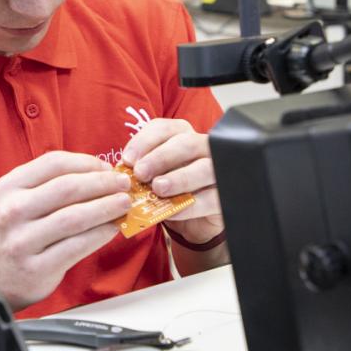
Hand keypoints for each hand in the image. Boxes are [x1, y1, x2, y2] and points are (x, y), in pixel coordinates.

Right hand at [0, 152, 131, 309]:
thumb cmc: (15, 232)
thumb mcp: (19, 199)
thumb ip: (52, 184)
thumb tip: (102, 173)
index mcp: (9, 186)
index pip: (54, 163)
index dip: (87, 162)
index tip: (107, 167)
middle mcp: (12, 210)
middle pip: (67, 188)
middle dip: (103, 183)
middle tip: (125, 184)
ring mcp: (22, 241)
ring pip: (75, 217)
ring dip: (107, 207)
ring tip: (125, 204)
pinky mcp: (36, 267)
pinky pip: (77, 246)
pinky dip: (101, 234)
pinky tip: (113, 228)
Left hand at [121, 118, 222, 245]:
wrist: (196, 220)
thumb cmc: (171, 191)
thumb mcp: (153, 177)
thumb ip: (141, 171)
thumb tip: (123, 172)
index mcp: (182, 136)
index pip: (164, 129)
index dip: (144, 141)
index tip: (127, 160)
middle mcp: (203, 148)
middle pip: (186, 143)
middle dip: (161, 157)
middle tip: (140, 173)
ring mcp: (218, 171)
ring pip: (205, 168)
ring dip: (179, 178)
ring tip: (158, 189)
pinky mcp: (226, 196)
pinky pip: (212, 198)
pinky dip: (191, 206)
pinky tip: (172, 211)